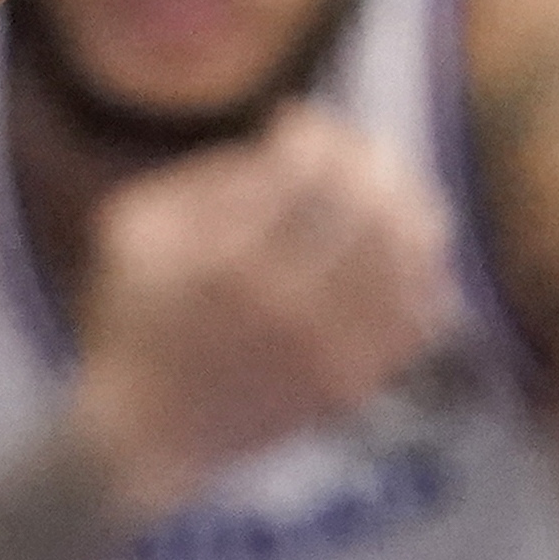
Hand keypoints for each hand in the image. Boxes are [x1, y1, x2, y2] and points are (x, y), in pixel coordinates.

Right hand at [67, 105, 456, 516]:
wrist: (144, 434)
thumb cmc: (135, 317)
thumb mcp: (137, 229)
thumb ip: (209, 175)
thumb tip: (290, 139)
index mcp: (227, 260)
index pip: (311, 172)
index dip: (317, 134)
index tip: (301, 126)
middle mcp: (286, 307)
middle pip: (373, 205)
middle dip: (370, 159)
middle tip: (356, 150)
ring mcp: (328, 351)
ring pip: (413, 254)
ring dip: (409, 204)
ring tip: (387, 192)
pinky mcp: (354, 383)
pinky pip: (423, 311)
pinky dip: (423, 269)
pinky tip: (401, 252)